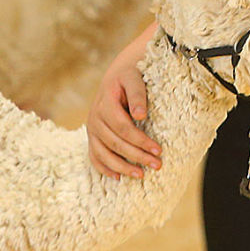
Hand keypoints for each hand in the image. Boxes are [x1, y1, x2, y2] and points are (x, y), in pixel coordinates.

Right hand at [86, 28, 161, 178]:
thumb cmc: (128, 76)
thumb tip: (140, 115)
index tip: (158, 150)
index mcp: (104, 104)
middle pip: (115, 143)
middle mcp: (94, 118)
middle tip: (157, 165)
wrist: (117, 73)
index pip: (123, 128)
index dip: (140, 140)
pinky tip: (118, 177)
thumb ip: (137, 94)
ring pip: (103, 154)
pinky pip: (94, 156)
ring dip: (122, 167)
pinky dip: (104, 168)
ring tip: (141, 175)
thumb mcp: (134, 78)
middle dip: (137, 156)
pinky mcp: (92, 136)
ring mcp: (91, 129)